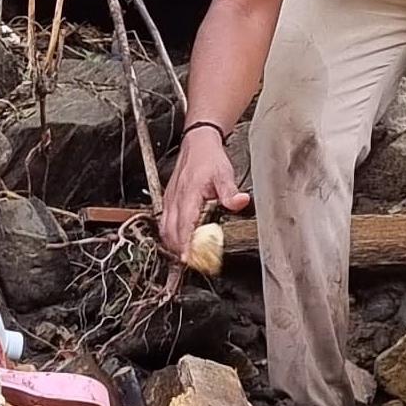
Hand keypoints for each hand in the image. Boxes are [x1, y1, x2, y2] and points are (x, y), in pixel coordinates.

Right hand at [159, 124, 247, 262]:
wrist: (197, 143)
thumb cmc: (209, 158)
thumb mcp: (225, 174)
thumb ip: (231, 192)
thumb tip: (241, 202)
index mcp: (188, 194)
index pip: (184, 225)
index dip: (185, 244)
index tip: (189, 259)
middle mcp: (175, 199)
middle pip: (171, 232)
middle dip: (180, 250)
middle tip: (194, 262)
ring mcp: (169, 200)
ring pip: (165, 230)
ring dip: (173, 245)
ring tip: (187, 256)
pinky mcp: (168, 201)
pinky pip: (164, 223)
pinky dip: (170, 236)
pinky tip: (180, 242)